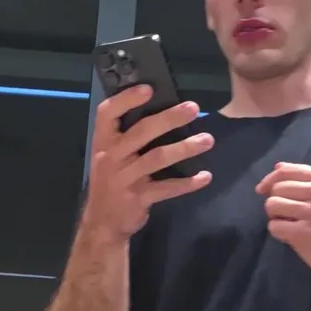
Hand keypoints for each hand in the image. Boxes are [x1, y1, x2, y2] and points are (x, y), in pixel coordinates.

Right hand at [80, 85, 213, 241]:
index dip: (127, 99)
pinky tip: (205, 177)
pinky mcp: (138, 198)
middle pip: (141, 132)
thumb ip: (126, 136)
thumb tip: (161, 109)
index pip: (108, 113)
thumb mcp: (109, 156)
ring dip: (184, 148)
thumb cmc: (111, 181)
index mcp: (103, 141)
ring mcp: (125, 178)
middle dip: (169, 118)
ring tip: (207, 140)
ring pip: (157, 158)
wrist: (102, 222)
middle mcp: (111, 156)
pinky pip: (166, 188)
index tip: (149, 88)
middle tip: (193, 108)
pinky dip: (187, 183)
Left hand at [255, 163, 310, 280]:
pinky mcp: (303, 233)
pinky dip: (279, 232)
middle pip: (276, 188)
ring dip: (276, 216)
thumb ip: (309, 180)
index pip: (286, 170)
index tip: (263, 189)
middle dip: (276, 201)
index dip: (270, 180)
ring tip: (290, 224)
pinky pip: (274, 226)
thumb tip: (277, 167)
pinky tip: (292, 236)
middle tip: (288, 214)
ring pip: (272, 205)